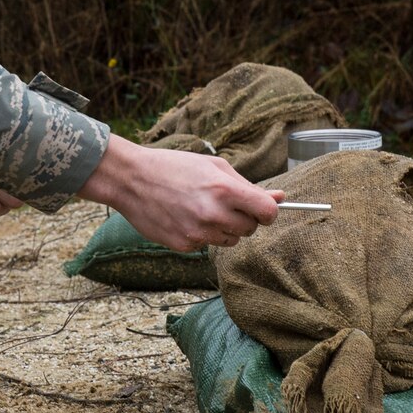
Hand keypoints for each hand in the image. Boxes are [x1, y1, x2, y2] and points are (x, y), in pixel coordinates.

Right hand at [76, 135, 281, 251]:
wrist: (131, 179)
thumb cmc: (174, 166)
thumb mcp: (214, 166)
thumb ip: (247, 185)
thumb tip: (280, 197)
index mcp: (224, 190)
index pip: (268, 212)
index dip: (268, 211)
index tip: (260, 207)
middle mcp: (213, 214)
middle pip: (250, 229)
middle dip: (243, 218)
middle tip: (222, 202)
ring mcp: (198, 233)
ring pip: (230, 240)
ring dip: (223, 228)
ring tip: (201, 208)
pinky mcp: (184, 245)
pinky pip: (206, 245)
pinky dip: (201, 234)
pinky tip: (184, 217)